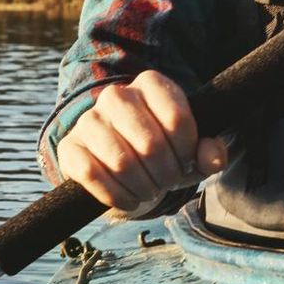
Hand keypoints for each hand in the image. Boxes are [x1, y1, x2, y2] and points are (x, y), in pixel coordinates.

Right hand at [55, 70, 226, 216]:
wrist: (117, 162)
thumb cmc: (161, 154)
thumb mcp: (190, 152)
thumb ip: (210, 152)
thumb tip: (213, 157)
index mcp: (150, 84)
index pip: (177, 119)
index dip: (187, 152)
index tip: (185, 162)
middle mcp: (116, 95)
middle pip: (151, 144)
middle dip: (166, 174)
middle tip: (167, 182)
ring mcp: (89, 120)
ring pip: (122, 163)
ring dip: (143, 188)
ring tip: (150, 191)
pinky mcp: (70, 147)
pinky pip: (93, 176)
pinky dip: (117, 196)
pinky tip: (129, 199)